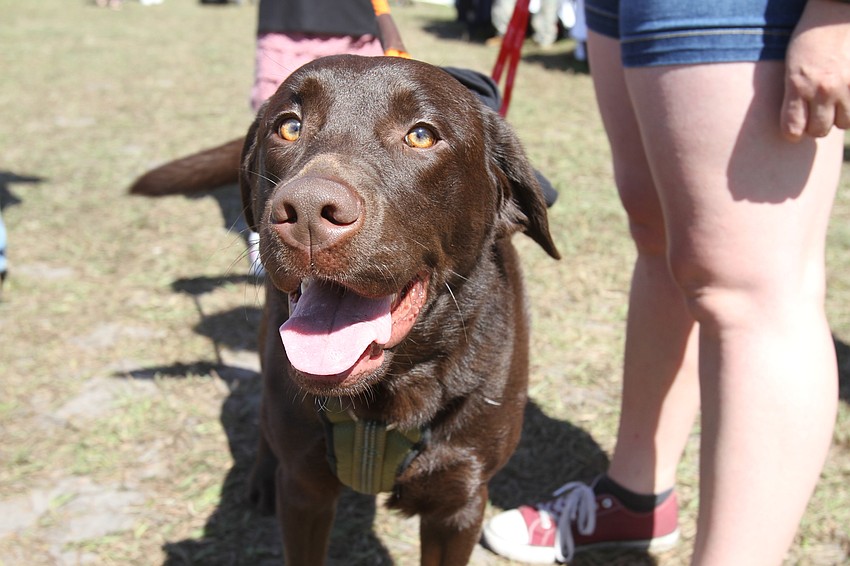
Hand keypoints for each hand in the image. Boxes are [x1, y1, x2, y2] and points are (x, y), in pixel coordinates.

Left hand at [781, 0, 849, 140]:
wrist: (835, 14)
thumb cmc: (808, 40)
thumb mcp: (790, 67)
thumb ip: (793, 94)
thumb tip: (798, 124)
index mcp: (797, 86)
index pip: (793, 129)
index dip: (793, 132)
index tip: (795, 128)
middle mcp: (822, 90)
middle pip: (819, 131)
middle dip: (816, 125)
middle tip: (815, 113)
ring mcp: (846, 86)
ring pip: (843, 123)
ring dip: (838, 117)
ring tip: (834, 103)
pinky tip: (846, 97)